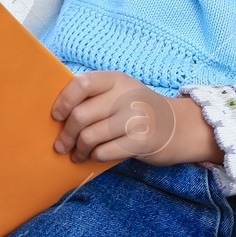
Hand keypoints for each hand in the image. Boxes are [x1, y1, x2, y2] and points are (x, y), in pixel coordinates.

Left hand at [50, 70, 224, 166]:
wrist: (178, 127)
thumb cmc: (138, 110)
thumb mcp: (121, 92)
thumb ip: (95, 96)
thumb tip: (57, 114)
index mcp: (117, 79)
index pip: (82, 84)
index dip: (64, 101)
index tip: (57, 116)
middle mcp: (127, 96)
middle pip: (80, 116)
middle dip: (66, 135)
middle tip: (61, 145)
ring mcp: (136, 119)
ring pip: (89, 137)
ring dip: (78, 150)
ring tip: (77, 154)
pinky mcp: (141, 141)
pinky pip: (104, 152)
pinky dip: (94, 157)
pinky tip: (95, 156)